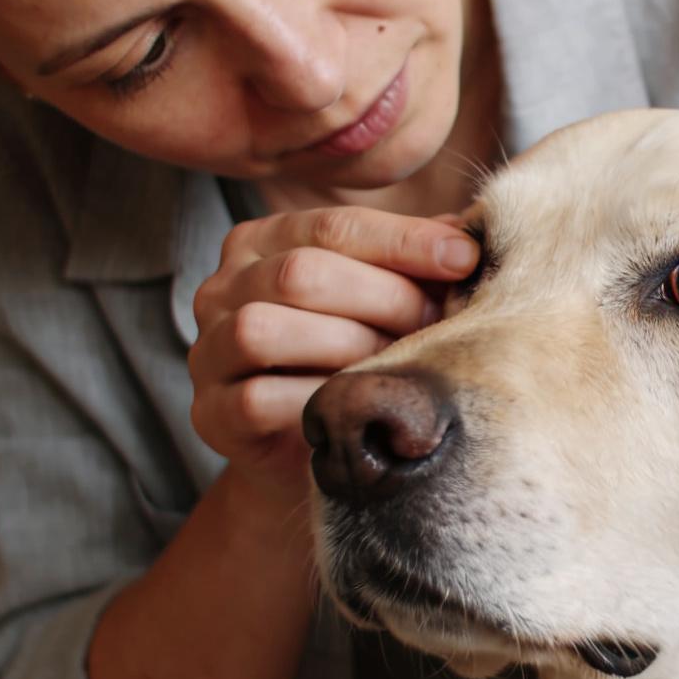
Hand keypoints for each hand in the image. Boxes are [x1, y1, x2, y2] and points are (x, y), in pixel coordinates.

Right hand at [187, 206, 476, 498]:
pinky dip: (315, 400)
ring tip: (401, 364)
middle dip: (383, 298)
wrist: (313, 452)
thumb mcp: (384, 300)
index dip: (404, 241)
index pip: (333, 226)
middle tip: (439, 324)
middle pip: (300, 274)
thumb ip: (414, 263)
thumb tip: (472, 233)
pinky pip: (257, 399)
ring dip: (347, 347)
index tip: (465, 258)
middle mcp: (223, 288)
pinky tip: (361, 407)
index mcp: (262, 242)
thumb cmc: (356, 359)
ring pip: (265, 329)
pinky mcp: (211, 413)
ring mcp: (207, 350)